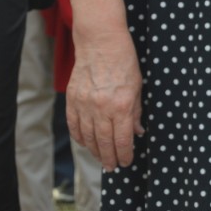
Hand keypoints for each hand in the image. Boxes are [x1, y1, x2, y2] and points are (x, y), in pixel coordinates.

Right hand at [66, 29, 144, 169]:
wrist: (101, 43)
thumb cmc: (124, 62)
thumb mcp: (137, 87)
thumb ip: (136, 112)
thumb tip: (137, 132)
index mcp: (121, 106)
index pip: (122, 139)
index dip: (125, 154)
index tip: (126, 162)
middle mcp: (101, 108)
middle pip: (104, 142)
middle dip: (109, 158)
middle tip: (113, 167)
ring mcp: (84, 104)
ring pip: (88, 137)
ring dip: (95, 151)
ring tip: (101, 159)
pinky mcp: (72, 99)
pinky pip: (74, 125)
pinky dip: (80, 137)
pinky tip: (85, 144)